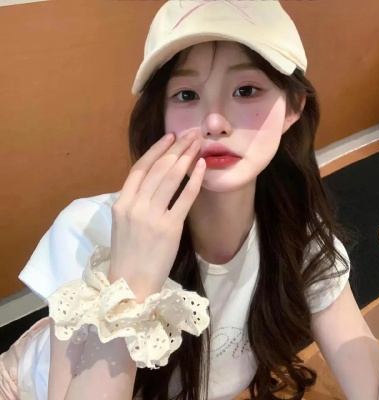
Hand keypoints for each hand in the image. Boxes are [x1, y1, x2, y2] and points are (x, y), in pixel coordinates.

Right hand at [109, 132, 204, 301]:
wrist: (130, 285)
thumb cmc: (128, 255)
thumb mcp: (123, 223)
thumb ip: (136, 201)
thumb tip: (156, 179)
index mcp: (121, 203)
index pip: (140, 168)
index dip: (156, 149)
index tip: (170, 136)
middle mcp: (135, 206)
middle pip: (159, 168)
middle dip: (177, 148)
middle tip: (191, 134)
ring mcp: (152, 217)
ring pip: (171, 178)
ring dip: (186, 157)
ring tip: (198, 144)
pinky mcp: (169, 229)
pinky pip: (184, 198)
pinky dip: (194, 181)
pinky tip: (202, 167)